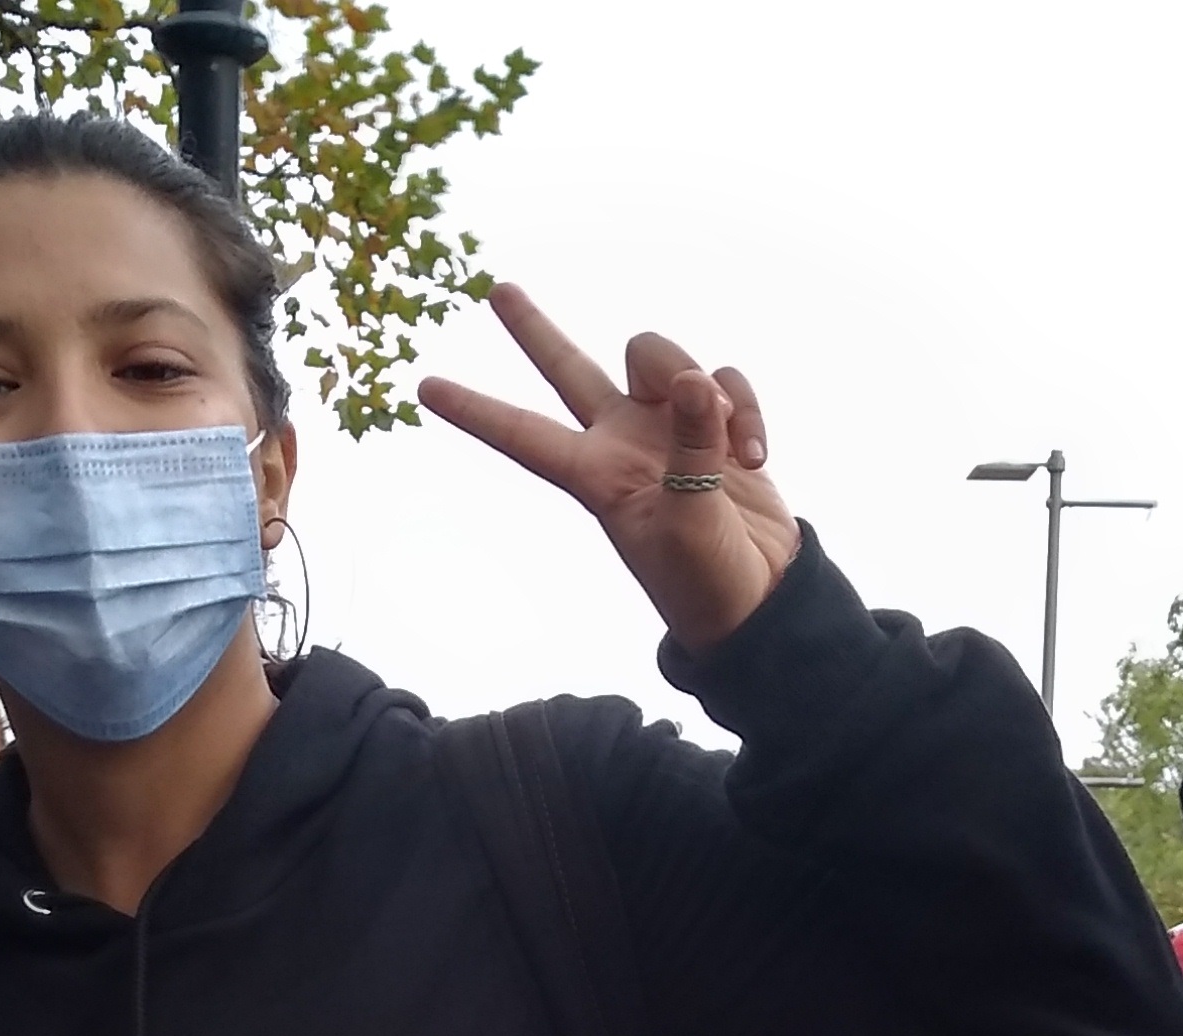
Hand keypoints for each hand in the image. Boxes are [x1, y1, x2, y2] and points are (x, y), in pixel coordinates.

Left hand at [421, 283, 799, 655]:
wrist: (760, 597)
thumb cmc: (707, 580)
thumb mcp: (692, 520)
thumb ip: (692, 448)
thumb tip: (695, 380)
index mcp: (595, 476)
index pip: (522, 435)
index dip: (475, 410)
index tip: (423, 388)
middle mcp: (621, 442)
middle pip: (568, 370)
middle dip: (534, 331)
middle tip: (496, 291)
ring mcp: (667, 429)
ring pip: (662, 359)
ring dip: (702, 385)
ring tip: (731, 442)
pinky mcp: (716, 424)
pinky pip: (722, 380)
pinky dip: (745, 407)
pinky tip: (757, 456)